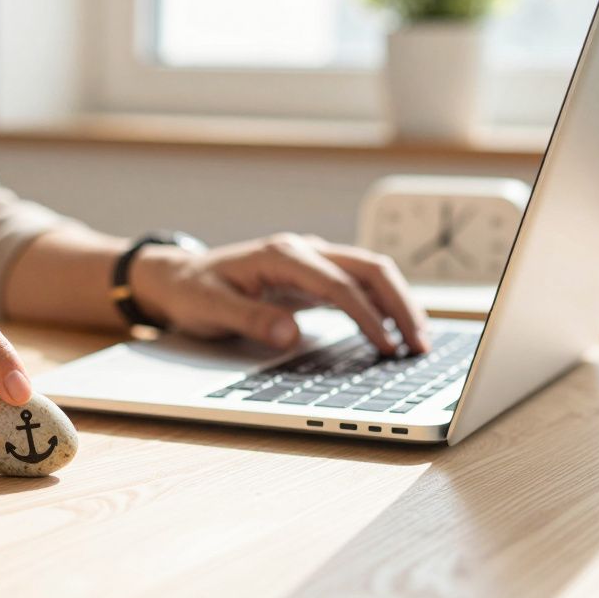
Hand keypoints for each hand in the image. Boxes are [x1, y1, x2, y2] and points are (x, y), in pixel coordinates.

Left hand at [130, 233, 429, 353]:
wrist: (177, 278)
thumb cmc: (191, 292)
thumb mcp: (209, 309)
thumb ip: (249, 319)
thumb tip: (289, 333)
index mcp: (280, 255)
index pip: (338, 284)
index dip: (366, 316)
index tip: (386, 347)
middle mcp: (302, 250)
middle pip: (369, 268)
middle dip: (400, 305)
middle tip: (421, 346)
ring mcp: (311, 260)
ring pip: (371, 272)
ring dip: (398, 303)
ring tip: (419, 341)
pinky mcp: (313, 275)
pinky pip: (359, 284)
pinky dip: (383, 304)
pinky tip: (396, 330)